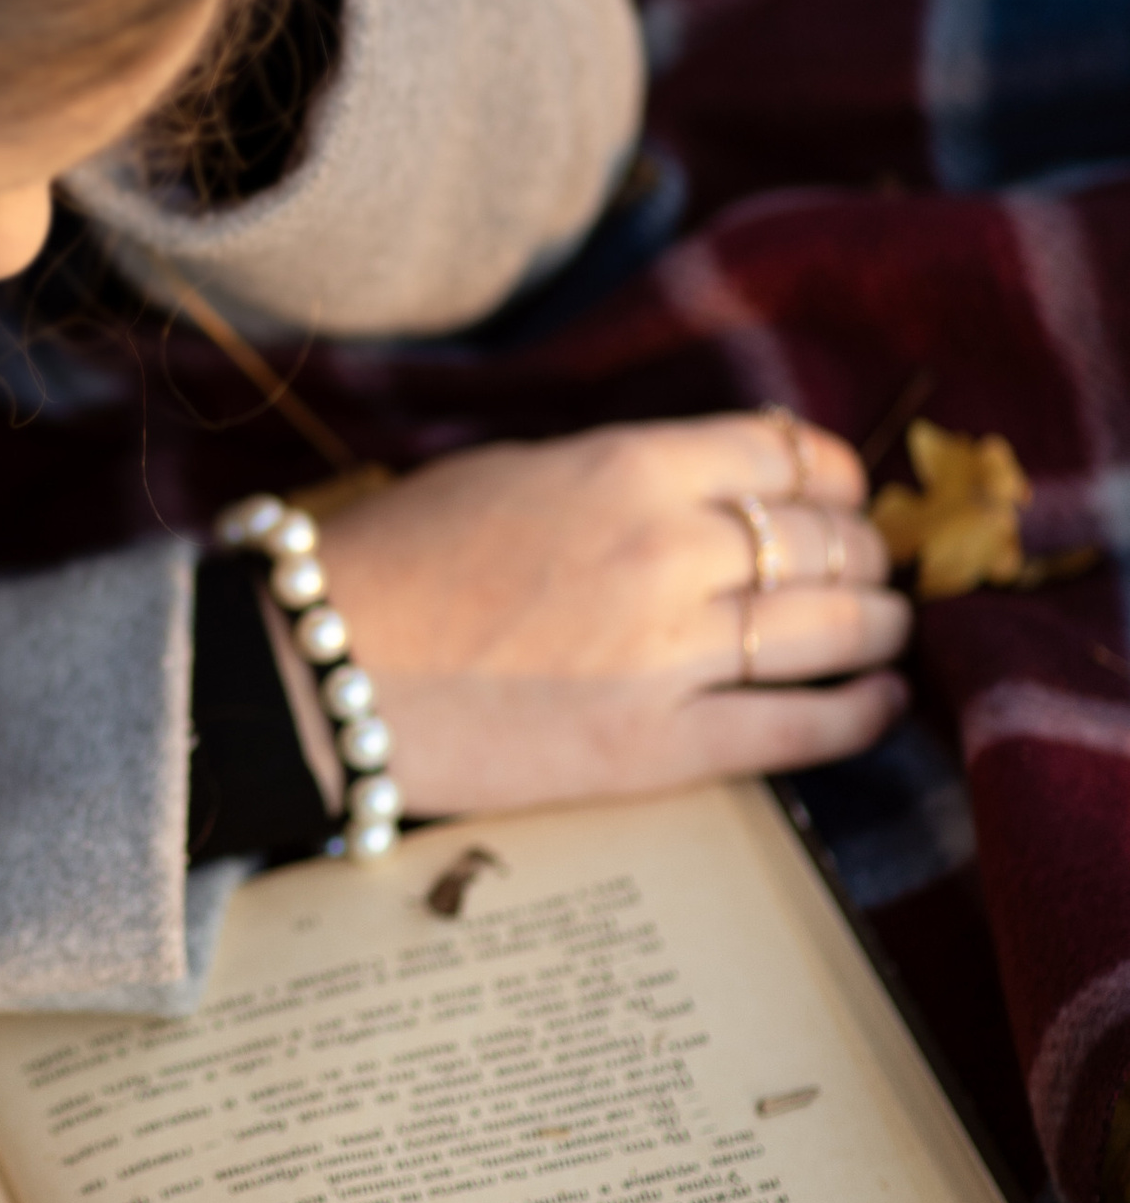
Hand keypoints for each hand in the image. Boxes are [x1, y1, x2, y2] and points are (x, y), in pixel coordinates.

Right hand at [272, 415, 909, 817]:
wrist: (318, 669)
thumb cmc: (392, 561)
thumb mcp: (510, 474)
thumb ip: (616, 475)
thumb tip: (704, 490)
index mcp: (627, 469)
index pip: (786, 454)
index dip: (832, 473)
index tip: (837, 489)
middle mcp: (667, 553)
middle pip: (826, 540)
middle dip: (862, 551)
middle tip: (866, 566)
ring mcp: (669, 655)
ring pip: (836, 630)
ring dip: (879, 625)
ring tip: (885, 629)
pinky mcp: (658, 748)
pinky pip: (801, 728)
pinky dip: (862, 712)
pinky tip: (881, 701)